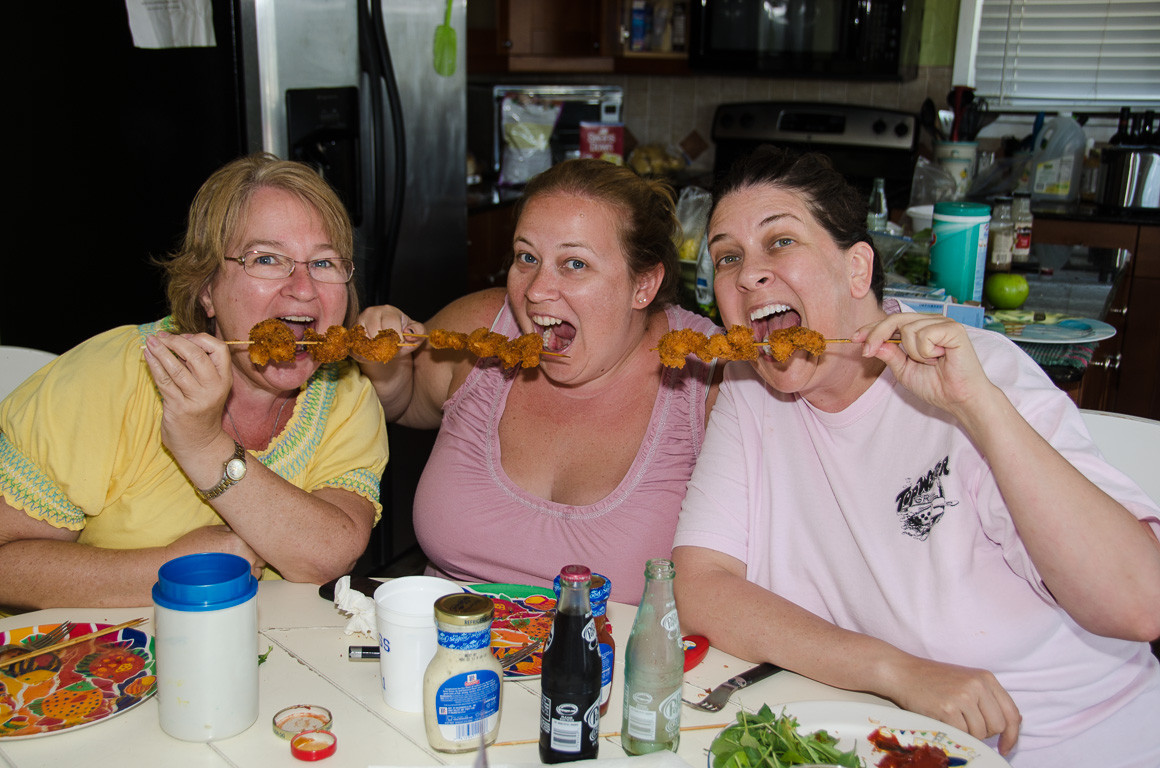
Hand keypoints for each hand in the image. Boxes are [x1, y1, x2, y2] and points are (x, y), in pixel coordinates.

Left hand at [143, 332, 232, 454]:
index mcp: (225, 379)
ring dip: (160, 352)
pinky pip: (164, 381)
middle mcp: (214, 388)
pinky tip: (147, 356)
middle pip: (196, 355)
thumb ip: (201, 366)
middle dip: (176, 342)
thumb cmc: (202, 410)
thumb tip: (179, 340)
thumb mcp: (211, 387)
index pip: (219, 349)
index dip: (200, 338)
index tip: (184, 336)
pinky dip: (154, 366)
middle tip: (162, 336)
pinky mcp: (179, 407)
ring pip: (176, 368)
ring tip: (150, 341)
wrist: (200, 443)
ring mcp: (197, 399)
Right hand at [165, 525, 265, 578]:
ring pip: (257, 571)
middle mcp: (244, 556)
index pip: (261, 540)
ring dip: (251, 568)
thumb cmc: (192, 547)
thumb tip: (247, 530)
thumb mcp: (214, 530)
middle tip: (241, 554)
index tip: (251, 542)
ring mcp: (239, 572)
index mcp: (240, 540)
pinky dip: (244, 578)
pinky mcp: (234, 584)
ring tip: (235, 565)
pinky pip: (248, 582)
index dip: (256, 541)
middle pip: (262, 556)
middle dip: (255, 555)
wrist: (175, 566)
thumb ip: (234, 529)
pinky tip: (233, 575)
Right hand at [356, 305, 424, 365]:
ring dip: (374, 350)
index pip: (390, 325)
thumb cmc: (401, 336)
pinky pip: (355, 346)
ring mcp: (359, 322)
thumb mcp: (415, 334)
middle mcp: (371, 312)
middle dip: (385, 345)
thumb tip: (410, 333)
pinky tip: (371, 353)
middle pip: (376, 332)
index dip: (396, 339)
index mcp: (389, 311)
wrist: (386, 342)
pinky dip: (364, 354)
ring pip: (364, 340)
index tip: (398, 345)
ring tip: (381, 351)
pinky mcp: (351, 334)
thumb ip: (418, 331)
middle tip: (389, 350)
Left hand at [853, 313, 994, 417]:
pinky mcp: (953, 329)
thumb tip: (872, 343)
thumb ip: (890, 354)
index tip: (854, 338)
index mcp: (920, 329)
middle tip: (867, 351)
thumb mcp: (904, 370)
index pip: (892, 322)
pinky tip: (940, 358)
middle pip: (895, 319)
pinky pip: (924, 335)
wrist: (959, 399)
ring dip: (914, 353)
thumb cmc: (936, 386)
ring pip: (908, 329)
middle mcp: (932, 322)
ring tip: (931, 362)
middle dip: (877, 335)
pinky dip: (926, 352)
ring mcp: (943, 323)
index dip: (872, 328)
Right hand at [881, 655, 1021, 755]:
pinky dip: (954, 732)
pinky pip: (962, 733)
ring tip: (952, 720)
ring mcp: (963, 696)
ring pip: (980, 733)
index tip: (1005, 747)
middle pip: (998, 726)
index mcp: (986, 678)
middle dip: (985, 734)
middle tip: (968, 728)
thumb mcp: (966, 681)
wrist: (902, 672)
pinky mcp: (948, 708)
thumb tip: (1012, 724)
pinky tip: (943, 720)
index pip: (1012, 713)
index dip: (1012, 735)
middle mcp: (978, 685)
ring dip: (968, 733)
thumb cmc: (933, 679)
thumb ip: (988, 698)